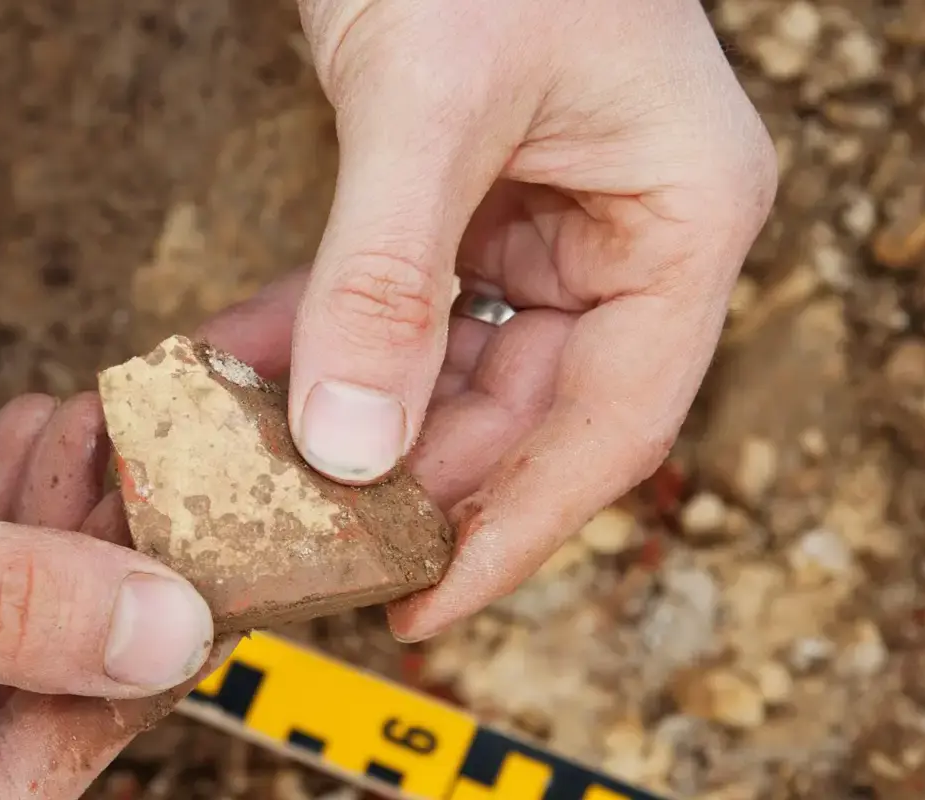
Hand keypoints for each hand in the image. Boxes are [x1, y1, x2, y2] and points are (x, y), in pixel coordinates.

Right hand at [0, 248, 219, 798]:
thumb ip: (3, 602)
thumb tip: (168, 634)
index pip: (10, 779)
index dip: (110, 682)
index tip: (193, 579)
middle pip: (13, 705)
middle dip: (86, 588)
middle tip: (147, 484)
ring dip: (50, 534)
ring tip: (87, 436)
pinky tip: (30, 439)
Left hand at [209, 0, 775, 639]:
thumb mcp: (428, 99)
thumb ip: (388, 276)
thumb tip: (351, 447)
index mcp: (683, 212)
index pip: (617, 419)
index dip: (518, 525)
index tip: (422, 604)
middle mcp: (628, 225)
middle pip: (526, 405)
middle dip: (408, 473)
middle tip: (299, 540)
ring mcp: (549, 210)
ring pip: (452, 362)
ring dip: (351, 409)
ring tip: (248, 462)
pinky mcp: (467, 191)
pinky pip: (400, 297)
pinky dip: (326, 334)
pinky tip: (241, 370)